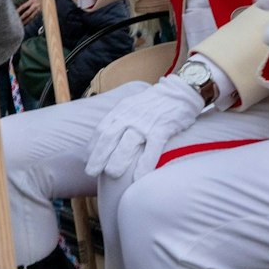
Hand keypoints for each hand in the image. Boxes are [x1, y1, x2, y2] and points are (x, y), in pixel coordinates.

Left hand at [16, 0, 42, 25]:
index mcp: (32, 1)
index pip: (24, 6)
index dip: (19, 10)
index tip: (14, 13)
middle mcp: (34, 6)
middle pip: (27, 13)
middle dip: (22, 17)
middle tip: (17, 21)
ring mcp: (37, 10)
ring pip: (30, 17)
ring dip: (25, 21)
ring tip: (21, 24)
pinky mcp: (39, 13)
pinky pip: (34, 18)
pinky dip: (30, 21)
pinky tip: (26, 24)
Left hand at [85, 74, 204, 178]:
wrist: (180, 91)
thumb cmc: (154, 102)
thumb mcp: (132, 104)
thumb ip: (121, 118)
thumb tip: (109, 138)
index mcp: (121, 110)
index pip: (101, 129)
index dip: (93, 145)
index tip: (88, 159)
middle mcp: (130, 116)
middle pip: (109, 138)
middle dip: (98, 156)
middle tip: (91, 172)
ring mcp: (145, 123)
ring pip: (127, 144)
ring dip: (117, 161)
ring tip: (111, 175)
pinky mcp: (162, 129)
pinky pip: (151, 149)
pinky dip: (144, 164)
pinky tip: (138, 177)